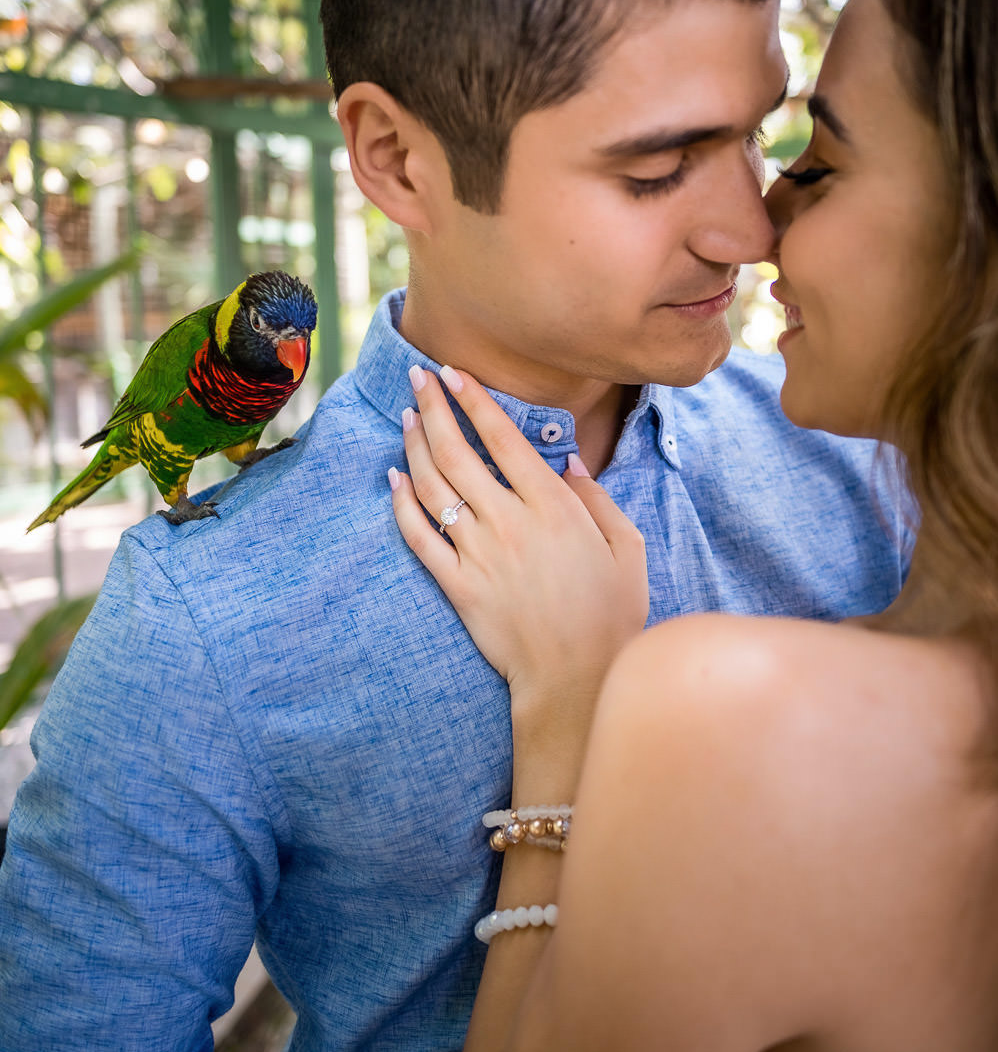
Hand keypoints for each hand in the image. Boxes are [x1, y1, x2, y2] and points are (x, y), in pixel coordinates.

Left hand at [390, 366, 647, 738]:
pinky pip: (419, 537)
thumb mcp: (627, 548)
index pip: (503, 438)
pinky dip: (401, 504)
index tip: (452, 372)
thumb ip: (597, 498)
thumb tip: (569, 462)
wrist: (577, 678)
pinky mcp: (458, 585)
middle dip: (433, 407)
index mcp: (553, 507)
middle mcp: (510, 522)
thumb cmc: (611, 613)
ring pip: (433, 486)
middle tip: (417, 376)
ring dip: (415, 445)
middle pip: (458, 451)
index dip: (473, 400)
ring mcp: (479, 554)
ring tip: (406, 416)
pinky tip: (392, 478)